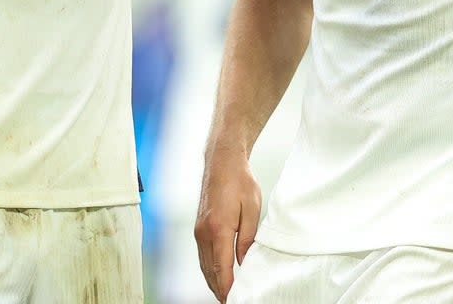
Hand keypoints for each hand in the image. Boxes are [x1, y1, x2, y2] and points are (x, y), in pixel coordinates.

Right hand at [194, 153, 261, 302]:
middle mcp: (204, 232)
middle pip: (210, 271)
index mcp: (219, 228)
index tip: (234, 300)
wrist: (222, 161)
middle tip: (232, 301)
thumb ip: (247, 239)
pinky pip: (202, 255)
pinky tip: (218, 276)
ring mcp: (199, 230)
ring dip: (214, 282)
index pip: (222, 268)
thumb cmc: (240, 181)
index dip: (228, 288)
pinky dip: (209, 270)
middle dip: (220, 290)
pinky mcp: (199, 227)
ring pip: (204, 265)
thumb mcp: (253, 209)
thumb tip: (244, 263)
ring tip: (226, 294)